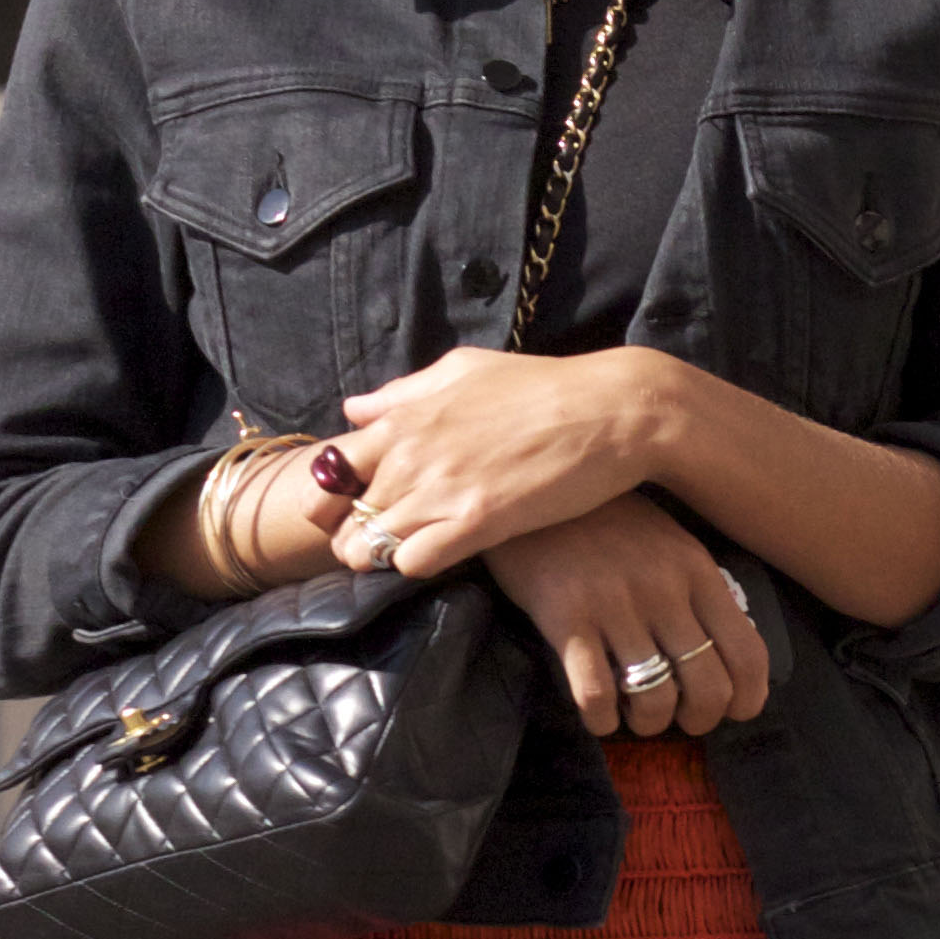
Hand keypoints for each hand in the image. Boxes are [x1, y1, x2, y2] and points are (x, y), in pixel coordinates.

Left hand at [328, 343, 677, 575]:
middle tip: (378, 545)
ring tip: (411, 554)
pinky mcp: (477, 521)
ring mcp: (441, 488)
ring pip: (369, 547)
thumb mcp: (464, 371)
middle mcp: (411, 454)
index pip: (329, 469)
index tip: (353, 509)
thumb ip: (404, 393)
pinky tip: (443, 556)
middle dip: (351, 538)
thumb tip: (355, 409)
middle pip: (342, 518)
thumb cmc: (542, 386)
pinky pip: (413, 562)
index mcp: (404, 418)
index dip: (332, 498)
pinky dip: (417, 567)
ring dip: (381, 559)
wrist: (610, 411)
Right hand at [486, 499, 768, 737]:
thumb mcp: (667, 544)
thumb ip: (697, 592)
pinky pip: (596, 695)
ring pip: (654, 700)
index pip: (748, 652)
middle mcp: (663, 588)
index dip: (747, 699)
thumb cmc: (603, 524)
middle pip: (708, 687)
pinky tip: (598, 715)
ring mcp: (614, 603)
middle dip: (698, 720)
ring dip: (647, 724)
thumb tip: (723, 658)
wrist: (531, 489)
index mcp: (697, 570)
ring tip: (632, 715)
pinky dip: (602, 721)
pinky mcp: (565, 616)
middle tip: (678, 720)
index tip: (733, 712)